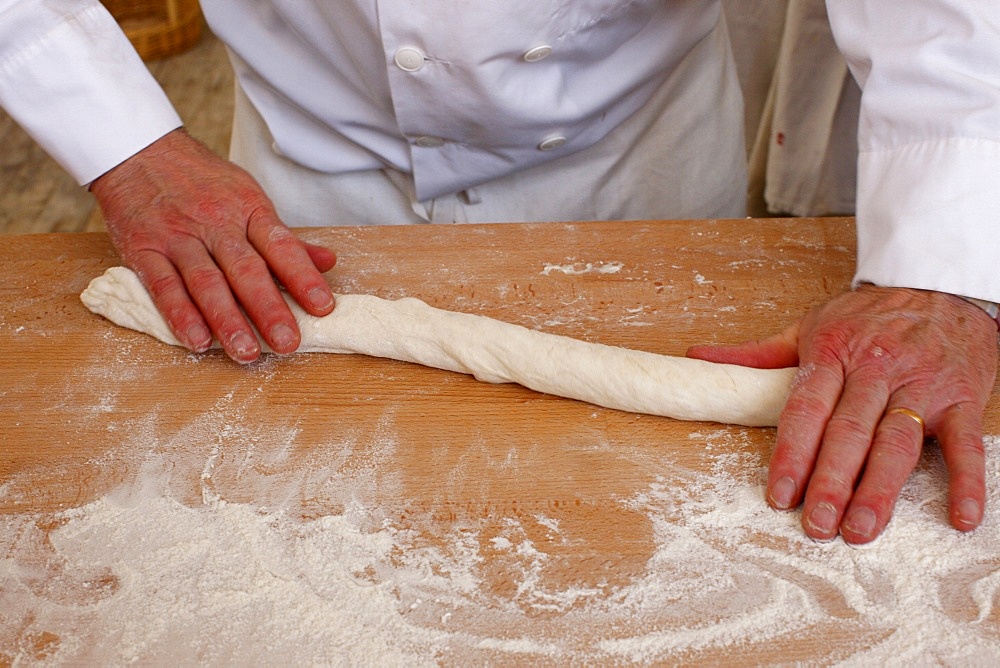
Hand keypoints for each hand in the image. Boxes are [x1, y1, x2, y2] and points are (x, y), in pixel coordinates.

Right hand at [90, 129, 336, 362]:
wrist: (139, 151)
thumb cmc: (202, 180)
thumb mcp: (249, 197)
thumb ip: (285, 238)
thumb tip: (328, 262)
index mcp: (248, 209)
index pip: (281, 247)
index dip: (303, 278)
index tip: (323, 307)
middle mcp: (215, 224)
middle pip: (246, 270)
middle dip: (269, 309)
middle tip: (288, 343)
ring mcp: (178, 237)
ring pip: (206, 282)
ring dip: (227, 320)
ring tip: (246, 352)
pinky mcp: (143, 249)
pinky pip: (163, 286)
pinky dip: (181, 315)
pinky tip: (197, 341)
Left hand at [688, 285, 997, 543]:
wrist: (941, 284)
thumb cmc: (869, 314)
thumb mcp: (810, 324)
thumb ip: (758, 353)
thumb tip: (698, 359)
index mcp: (835, 353)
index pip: (807, 409)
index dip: (792, 454)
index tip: (779, 494)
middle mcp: (876, 371)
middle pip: (850, 432)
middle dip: (831, 482)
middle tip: (817, 524)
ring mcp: (921, 385)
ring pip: (898, 442)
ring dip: (880, 489)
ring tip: (860, 529)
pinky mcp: (963, 398)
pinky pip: (967, 443)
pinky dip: (966, 481)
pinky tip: (958, 517)